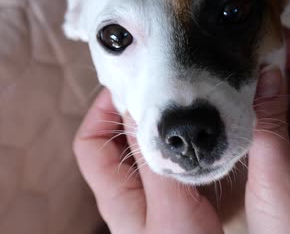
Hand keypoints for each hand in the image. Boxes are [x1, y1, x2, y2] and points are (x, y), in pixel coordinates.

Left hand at [73, 89, 223, 233]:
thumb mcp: (168, 205)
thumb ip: (153, 159)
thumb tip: (135, 109)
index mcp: (116, 195)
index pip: (89, 142)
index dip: (103, 110)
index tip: (133, 85)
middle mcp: (129, 194)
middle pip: (116, 142)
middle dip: (136, 112)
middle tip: (164, 90)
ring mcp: (151, 200)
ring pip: (146, 152)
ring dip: (160, 129)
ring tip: (184, 110)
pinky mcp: (174, 205)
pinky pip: (168, 166)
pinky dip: (178, 147)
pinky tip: (200, 142)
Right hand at [246, 29, 289, 233]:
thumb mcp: (274, 173)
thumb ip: (270, 121)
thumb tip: (266, 71)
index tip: (268, 46)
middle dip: (287, 60)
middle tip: (248, 55)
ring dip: (275, 84)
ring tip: (241, 77)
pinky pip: (287, 122)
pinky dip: (268, 108)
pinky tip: (244, 110)